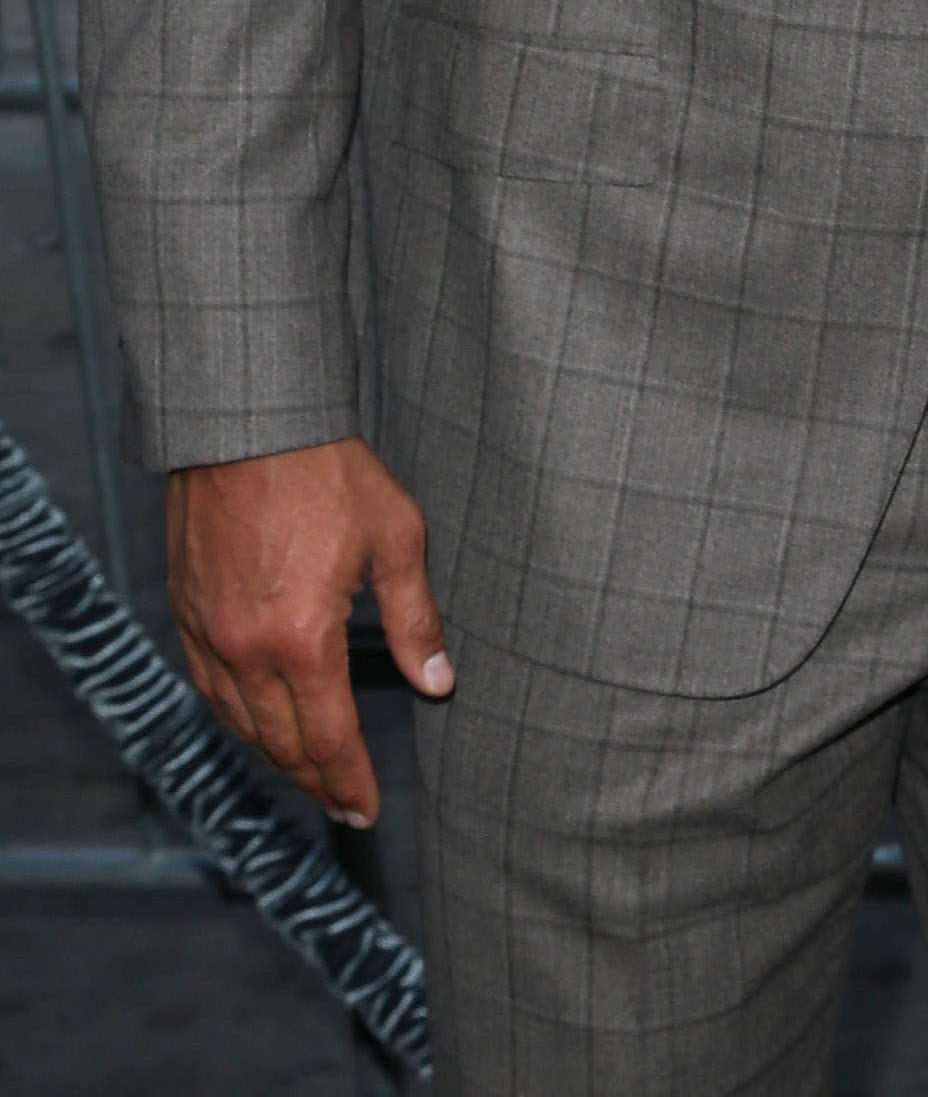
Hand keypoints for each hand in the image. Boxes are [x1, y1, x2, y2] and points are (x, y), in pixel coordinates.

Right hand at [167, 436, 452, 826]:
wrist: (249, 424)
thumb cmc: (329, 472)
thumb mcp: (396, 539)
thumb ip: (414, 619)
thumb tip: (437, 681)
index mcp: (302, 639)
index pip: (328, 738)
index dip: (349, 782)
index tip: (365, 811)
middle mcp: (244, 651)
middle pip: (280, 743)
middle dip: (315, 781)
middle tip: (342, 805)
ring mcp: (206, 635)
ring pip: (239, 723)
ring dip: (274, 756)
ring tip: (308, 773)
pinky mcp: (184, 612)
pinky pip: (208, 688)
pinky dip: (236, 716)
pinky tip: (257, 721)